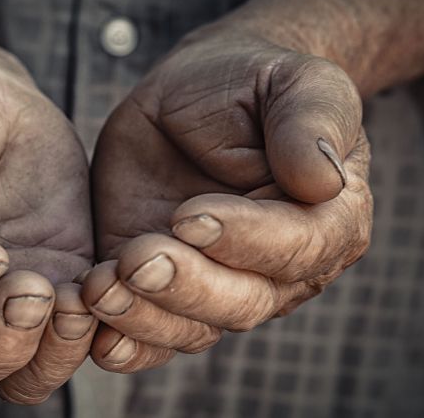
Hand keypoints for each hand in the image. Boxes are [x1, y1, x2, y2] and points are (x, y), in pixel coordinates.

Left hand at [84, 25, 371, 371]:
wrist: (200, 90)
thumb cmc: (256, 82)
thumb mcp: (298, 80)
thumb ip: (314, 121)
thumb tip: (323, 180)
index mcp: (327, 219)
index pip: (296, 247)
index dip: (244, 239)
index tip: (189, 216)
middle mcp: (281, 269)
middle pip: (242, 302)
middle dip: (186, 286)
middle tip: (137, 259)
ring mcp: (220, 285)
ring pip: (194, 327)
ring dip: (145, 317)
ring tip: (100, 287)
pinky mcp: (164, 290)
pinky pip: (152, 336)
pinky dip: (126, 343)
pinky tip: (96, 335)